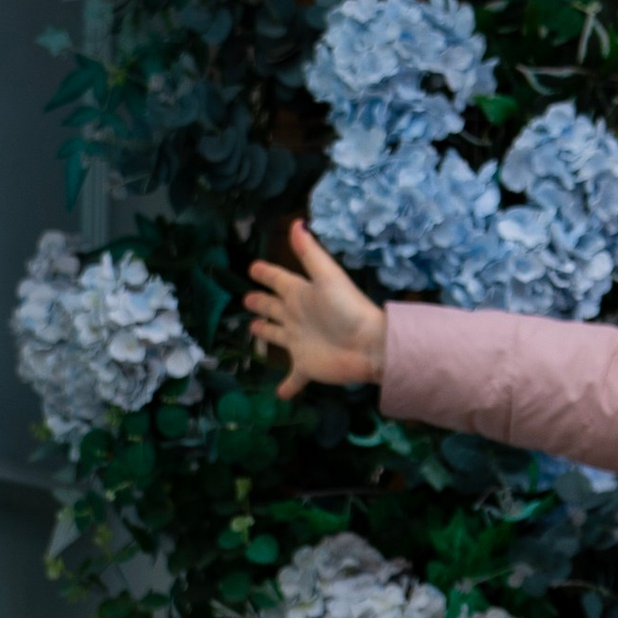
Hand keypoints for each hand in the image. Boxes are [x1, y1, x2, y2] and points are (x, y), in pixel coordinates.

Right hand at [245, 220, 385, 399]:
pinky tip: (279, 394)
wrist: (370, 345)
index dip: (265, 273)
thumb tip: (296, 222)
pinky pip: (293, 378)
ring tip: (254, 329)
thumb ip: (310, 252)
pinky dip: (287, 386)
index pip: (278, 279)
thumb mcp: (328, 276)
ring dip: (266, 333)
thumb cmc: (348, 309)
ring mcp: (300, 342)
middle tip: (246, 299)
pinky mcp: (306, 366)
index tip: (252, 268)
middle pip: (273, 307)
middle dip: (260, 302)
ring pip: (277, 336)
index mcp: (300, 293)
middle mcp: (296, 316)